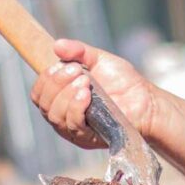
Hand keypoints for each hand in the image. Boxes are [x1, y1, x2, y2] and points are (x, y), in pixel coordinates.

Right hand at [29, 39, 155, 148]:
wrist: (147, 101)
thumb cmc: (124, 82)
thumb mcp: (100, 60)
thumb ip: (79, 51)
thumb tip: (56, 45)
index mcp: (62, 98)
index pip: (38, 94)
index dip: (45, 79)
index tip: (63, 64)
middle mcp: (64, 115)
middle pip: (43, 105)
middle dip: (57, 84)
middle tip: (78, 71)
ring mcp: (75, 130)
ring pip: (55, 116)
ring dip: (67, 95)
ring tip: (86, 81)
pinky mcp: (88, 139)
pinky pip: (73, 126)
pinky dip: (76, 108)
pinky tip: (87, 95)